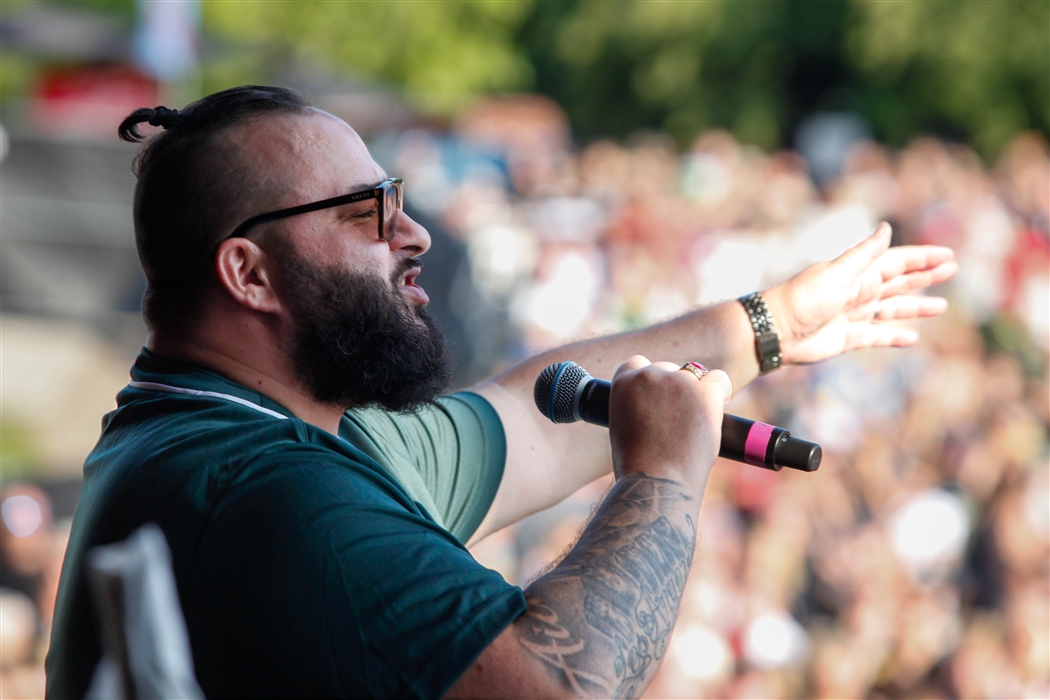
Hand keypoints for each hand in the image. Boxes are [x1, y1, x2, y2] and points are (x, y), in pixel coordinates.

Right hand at [608, 356, 731, 490]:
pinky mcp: (704, 393)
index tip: (657, 398)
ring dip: (696, 394)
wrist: (655, 483)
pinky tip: (715, 411)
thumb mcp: (623, 428)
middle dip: (674, 390)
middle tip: (678, 420)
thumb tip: (662, 404)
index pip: (638, 364)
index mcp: (622, 383)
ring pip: (694, 375)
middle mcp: (648, 376)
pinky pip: (720, 380)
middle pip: (668, 368)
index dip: (651, 380)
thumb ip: (637, 407)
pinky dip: (721, 393)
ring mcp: (677, 382)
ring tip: (694, 425)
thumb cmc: (639, 466)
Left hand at [764, 222, 957, 364]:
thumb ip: (864, 254)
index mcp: (859, 274)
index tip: (948, 255)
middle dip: (925, 276)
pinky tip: (912, 337)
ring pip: (894, 309)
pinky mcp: (849, 338)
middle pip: (900, 282)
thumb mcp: (838, 272)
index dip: (923, 258)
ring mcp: (855, 315)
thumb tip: (887, 227)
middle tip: (952, 270)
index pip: (898, 261)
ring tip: (941, 306)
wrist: (778, 330)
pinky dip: (895, 337)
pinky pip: (878, 337)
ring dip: (917, 307)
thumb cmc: (805, 297)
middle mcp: (860, 292)